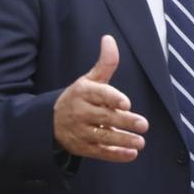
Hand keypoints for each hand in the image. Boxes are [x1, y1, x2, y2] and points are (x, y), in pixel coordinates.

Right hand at [53, 35, 148, 161]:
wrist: (50, 121)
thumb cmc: (79, 97)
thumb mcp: (89, 80)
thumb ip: (105, 63)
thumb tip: (109, 39)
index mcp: (83, 92)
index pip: (99, 94)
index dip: (113, 98)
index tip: (126, 103)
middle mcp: (80, 112)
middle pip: (104, 117)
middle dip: (124, 121)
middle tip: (143, 125)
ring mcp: (80, 131)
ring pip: (102, 136)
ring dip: (122, 140)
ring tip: (140, 142)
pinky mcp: (82, 147)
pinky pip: (99, 152)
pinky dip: (115, 155)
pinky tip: (131, 154)